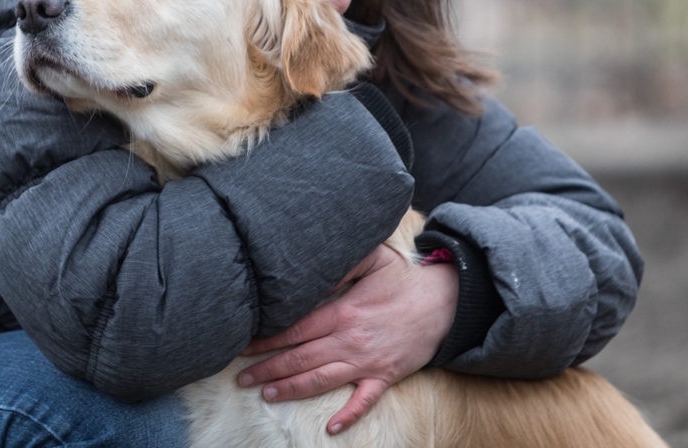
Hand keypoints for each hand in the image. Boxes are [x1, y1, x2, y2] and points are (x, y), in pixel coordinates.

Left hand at [237, 243, 457, 433]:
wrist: (444, 303)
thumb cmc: (404, 279)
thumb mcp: (372, 259)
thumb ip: (340, 264)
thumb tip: (311, 274)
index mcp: (342, 313)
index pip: (295, 330)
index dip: (267, 340)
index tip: (245, 347)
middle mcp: (349, 341)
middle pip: (300, 358)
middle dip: (268, 369)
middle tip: (243, 378)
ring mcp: (367, 362)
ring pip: (321, 380)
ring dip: (291, 389)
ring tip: (266, 395)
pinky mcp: (385, 376)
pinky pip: (364, 401)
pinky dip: (348, 416)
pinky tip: (331, 428)